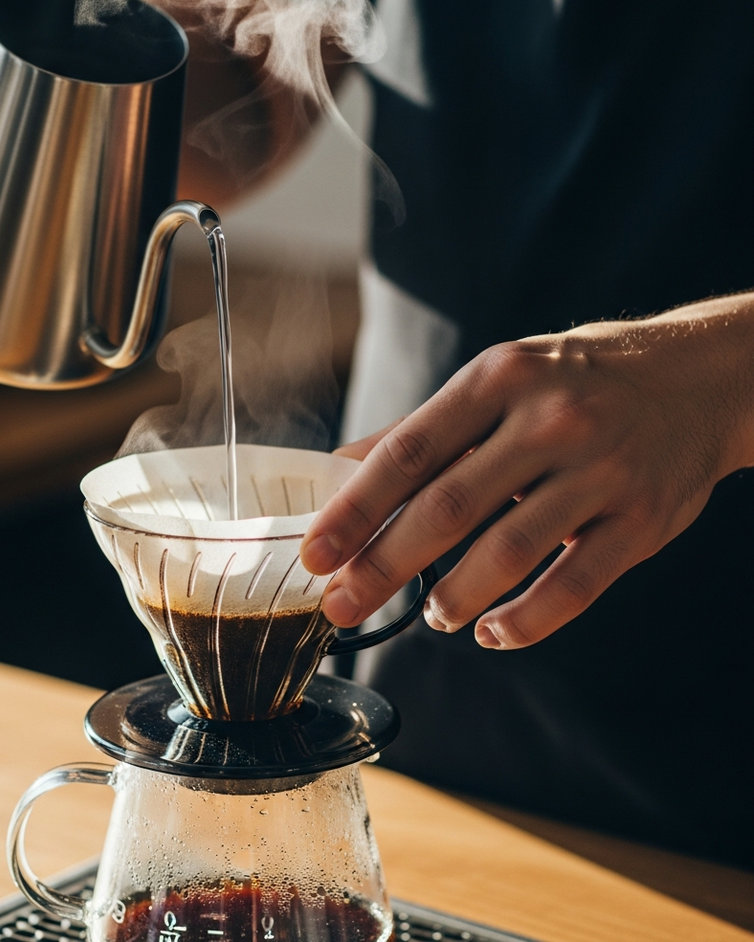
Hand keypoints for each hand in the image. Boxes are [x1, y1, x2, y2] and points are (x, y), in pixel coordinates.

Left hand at [301, 293, 753, 648]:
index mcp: (497, 380)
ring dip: (455, 595)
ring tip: (430, 614)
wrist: (695, 377)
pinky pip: (576, 585)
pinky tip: (492, 632)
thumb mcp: (495, 381)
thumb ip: (420, 430)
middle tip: (341, 607)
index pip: (408, 453)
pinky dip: (527, 620)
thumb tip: (339, 470)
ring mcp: (600, 472)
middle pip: (447, 508)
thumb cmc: (571, 382)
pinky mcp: (641, 520)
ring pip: (510, 551)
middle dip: (383, 566)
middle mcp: (548, 421)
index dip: (355, 510)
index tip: (315, 554)